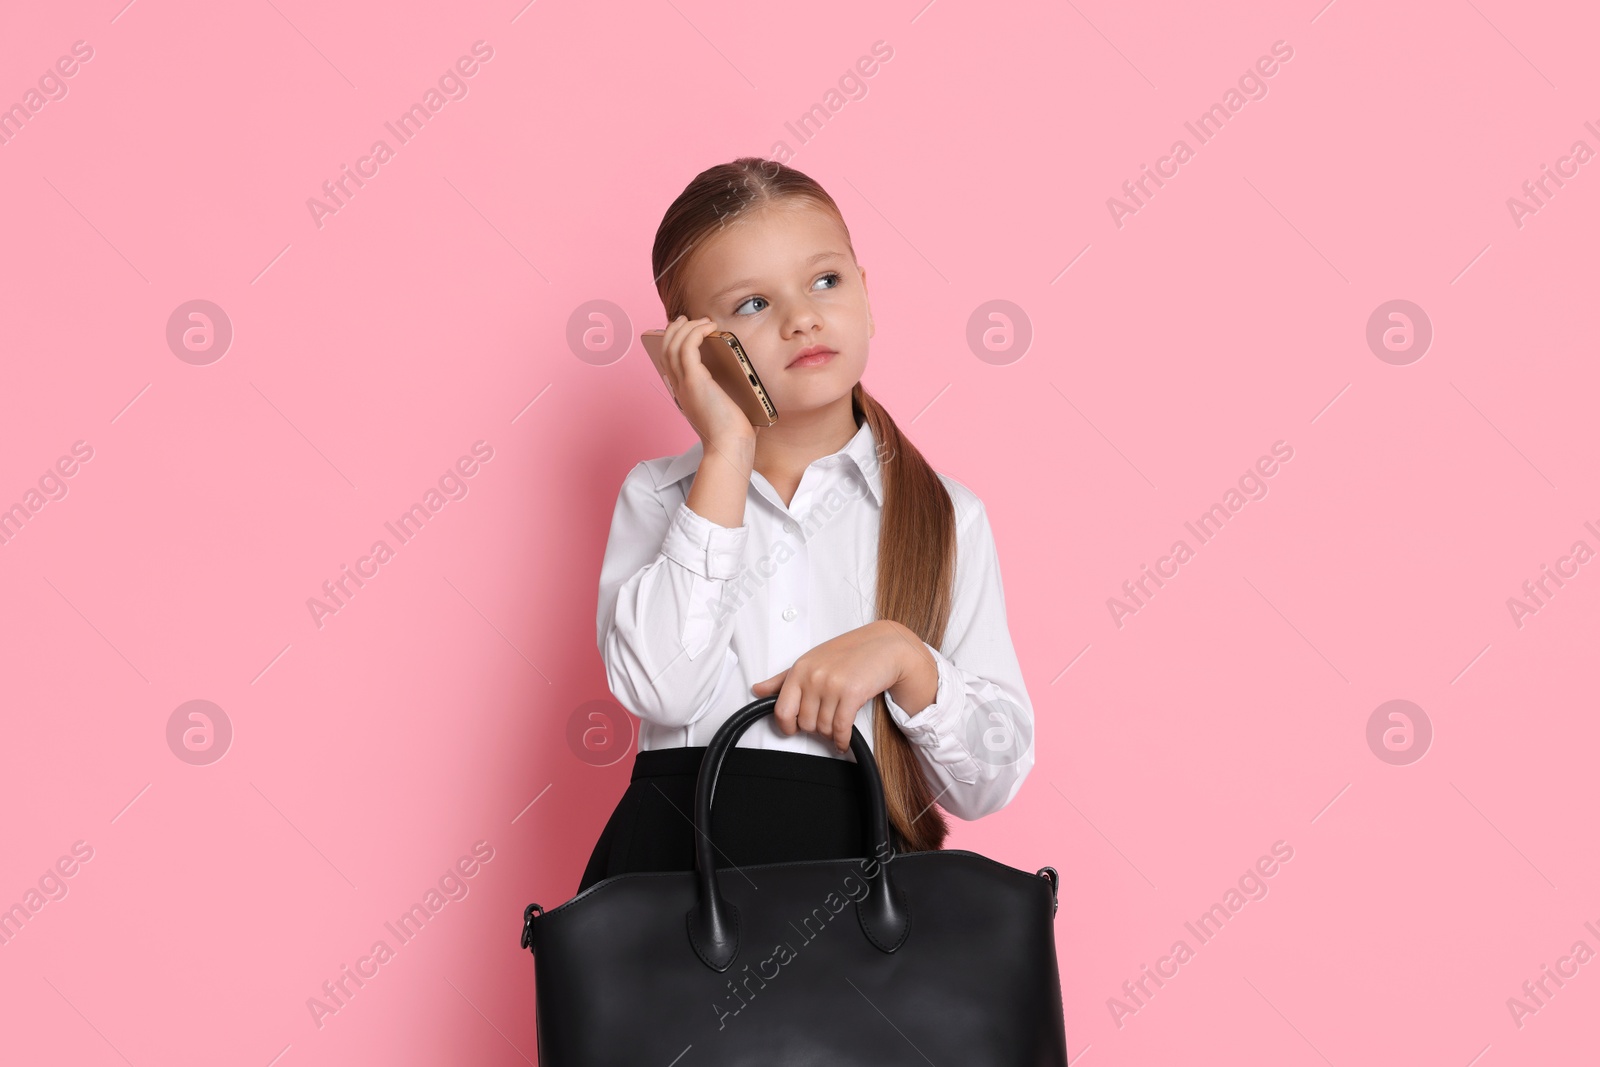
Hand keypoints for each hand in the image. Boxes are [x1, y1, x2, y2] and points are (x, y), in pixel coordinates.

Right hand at [649, 315, 756, 452]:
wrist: (730, 447)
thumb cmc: (733, 433)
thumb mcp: (726, 406)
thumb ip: (727, 390)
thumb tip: (741, 377)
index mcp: (685, 394)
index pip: (669, 363)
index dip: (672, 344)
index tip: (682, 333)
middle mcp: (680, 388)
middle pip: (666, 350)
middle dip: (674, 330)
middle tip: (687, 319)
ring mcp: (684, 384)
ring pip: (672, 345)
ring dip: (685, 327)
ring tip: (701, 320)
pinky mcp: (695, 381)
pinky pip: (687, 346)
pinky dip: (695, 332)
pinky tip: (710, 326)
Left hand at [751, 622, 920, 753]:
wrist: (884, 646)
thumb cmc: (848, 653)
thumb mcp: (811, 661)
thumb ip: (783, 679)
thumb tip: (757, 690)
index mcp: (799, 669)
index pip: (782, 710)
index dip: (787, 726)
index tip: (794, 729)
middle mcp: (813, 677)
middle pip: (804, 723)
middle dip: (814, 729)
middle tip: (823, 723)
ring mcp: (832, 685)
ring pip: (823, 728)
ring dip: (830, 734)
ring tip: (836, 727)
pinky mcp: (852, 694)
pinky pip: (841, 729)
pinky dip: (842, 741)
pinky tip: (843, 741)